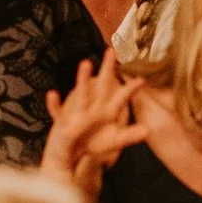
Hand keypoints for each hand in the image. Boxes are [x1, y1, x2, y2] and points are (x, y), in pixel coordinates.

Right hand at [41, 53, 147, 180]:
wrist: (73, 151)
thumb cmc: (93, 143)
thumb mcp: (114, 141)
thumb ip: (129, 135)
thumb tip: (148, 130)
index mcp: (108, 111)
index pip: (122, 97)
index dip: (131, 88)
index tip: (142, 79)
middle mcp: (94, 107)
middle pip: (102, 86)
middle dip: (107, 69)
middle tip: (111, 50)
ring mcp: (78, 113)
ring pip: (81, 94)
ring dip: (83, 79)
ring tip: (85, 63)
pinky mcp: (63, 122)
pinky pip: (57, 112)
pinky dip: (54, 104)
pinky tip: (52, 95)